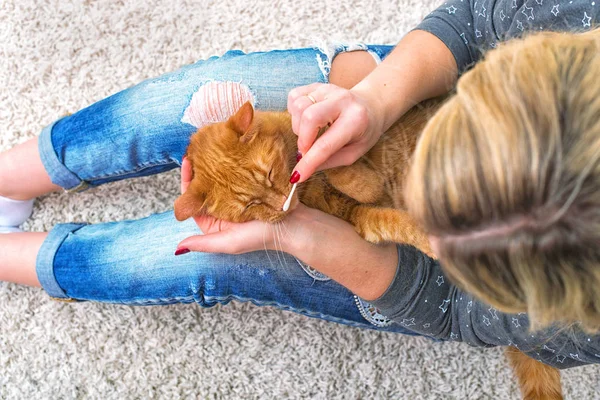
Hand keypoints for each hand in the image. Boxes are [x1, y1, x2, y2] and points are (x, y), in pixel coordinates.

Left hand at [177, 157, 396, 299]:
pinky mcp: (261, 189)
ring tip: (216, 140)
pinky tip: (238, 146)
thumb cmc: (270, 238)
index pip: (196, 200)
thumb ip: (207, 243)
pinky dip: (240, 161)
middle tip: (202, 142)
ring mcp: (246, 198)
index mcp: (219, 223)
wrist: (306, 229)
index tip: (188, 159)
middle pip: (211, 185)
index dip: (189, 181)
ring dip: (221, 160)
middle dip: (205, 165)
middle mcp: (230, 210)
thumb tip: (178, 247)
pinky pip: (245, 173)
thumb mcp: (235, 241)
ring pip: (226, 176)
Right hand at [287, 83, 384, 182]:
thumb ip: (329, 161)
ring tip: (311, 133)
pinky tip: (306, 119)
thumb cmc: (363, 132)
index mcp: (356, 120)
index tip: (297, 176)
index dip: (309, 162)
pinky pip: (294, 97)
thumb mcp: (353, 153)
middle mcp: (342, 100)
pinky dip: (295, 112)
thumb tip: (302, 170)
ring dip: (298, 126)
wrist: (371, 105)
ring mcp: (328, 89)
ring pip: (298, 107)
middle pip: (309, 117)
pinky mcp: (316, 85)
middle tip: (308, 149)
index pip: (326, 144)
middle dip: (302, 140)